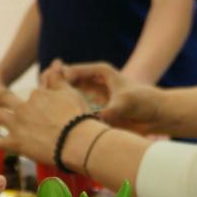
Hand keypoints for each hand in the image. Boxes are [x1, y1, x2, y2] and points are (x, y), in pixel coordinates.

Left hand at [0, 80, 90, 165]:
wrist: (77, 140)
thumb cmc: (79, 118)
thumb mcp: (71, 93)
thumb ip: (59, 79)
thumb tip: (55, 62)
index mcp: (38, 95)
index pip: (36, 95)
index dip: (42, 100)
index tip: (51, 109)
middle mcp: (24, 107)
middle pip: (4, 96)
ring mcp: (17, 125)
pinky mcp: (15, 143)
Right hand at [50, 61, 165, 134]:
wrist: (156, 115)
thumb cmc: (144, 102)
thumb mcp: (126, 103)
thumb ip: (111, 110)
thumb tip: (97, 120)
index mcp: (99, 72)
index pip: (73, 71)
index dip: (59, 79)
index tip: (49, 89)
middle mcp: (92, 83)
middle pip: (65, 82)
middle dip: (52, 88)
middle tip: (40, 97)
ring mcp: (91, 97)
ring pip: (66, 97)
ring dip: (56, 102)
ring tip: (42, 111)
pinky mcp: (91, 110)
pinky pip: (74, 112)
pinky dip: (64, 116)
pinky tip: (53, 124)